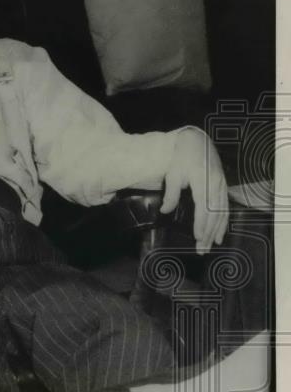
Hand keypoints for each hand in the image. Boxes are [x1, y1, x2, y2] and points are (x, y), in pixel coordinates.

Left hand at [161, 128, 228, 254]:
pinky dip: (223, 222)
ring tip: (211, 246)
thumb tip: (165, 212)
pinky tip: (220, 233)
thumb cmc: (181, 157)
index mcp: (203, 181)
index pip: (204, 207)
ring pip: (222, 212)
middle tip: (202, 250)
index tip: (198, 237)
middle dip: (209, 233)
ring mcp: (222, 186)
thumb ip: (171, 193)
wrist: (196, 141)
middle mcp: (216, 185)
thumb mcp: (173, 173)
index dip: (202, 224)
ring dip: (217, 231)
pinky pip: (225, 207)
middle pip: (214, 213)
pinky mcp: (223, 186)